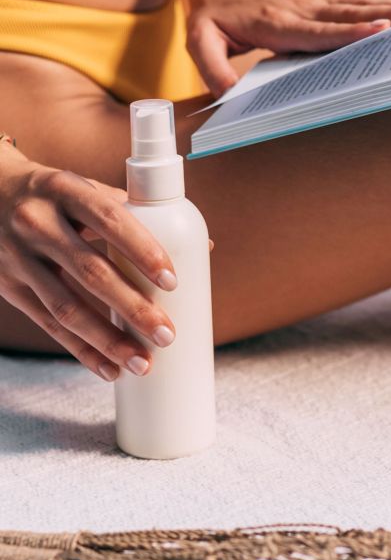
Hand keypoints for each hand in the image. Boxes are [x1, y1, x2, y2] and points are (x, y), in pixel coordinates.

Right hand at [0, 140, 177, 381]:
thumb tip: (203, 246)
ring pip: (66, 307)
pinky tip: (109, 370)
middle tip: (167, 335)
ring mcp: (17, 257)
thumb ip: (136, 215)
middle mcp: (37, 222)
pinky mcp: (6, 286)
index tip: (172, 280)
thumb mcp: (85, 189)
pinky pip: (47, 325)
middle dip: (133, 308)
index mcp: (65, 189)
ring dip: (108, 341)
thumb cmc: (54, 194)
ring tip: (143, 363)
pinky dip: (81, 351)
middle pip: (91, 272)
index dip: (143, 250)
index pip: (110, 219)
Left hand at [178, 0, 390, 96]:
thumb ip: (212, 66)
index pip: (318, 30)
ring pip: (364, 1)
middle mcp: (303, 8)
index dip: (349, 32)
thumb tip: (228, 96)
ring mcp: (318, 1)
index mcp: (276, 22)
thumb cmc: (213, 10)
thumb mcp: (200, 38)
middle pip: (353, 12)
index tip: (379, 30)